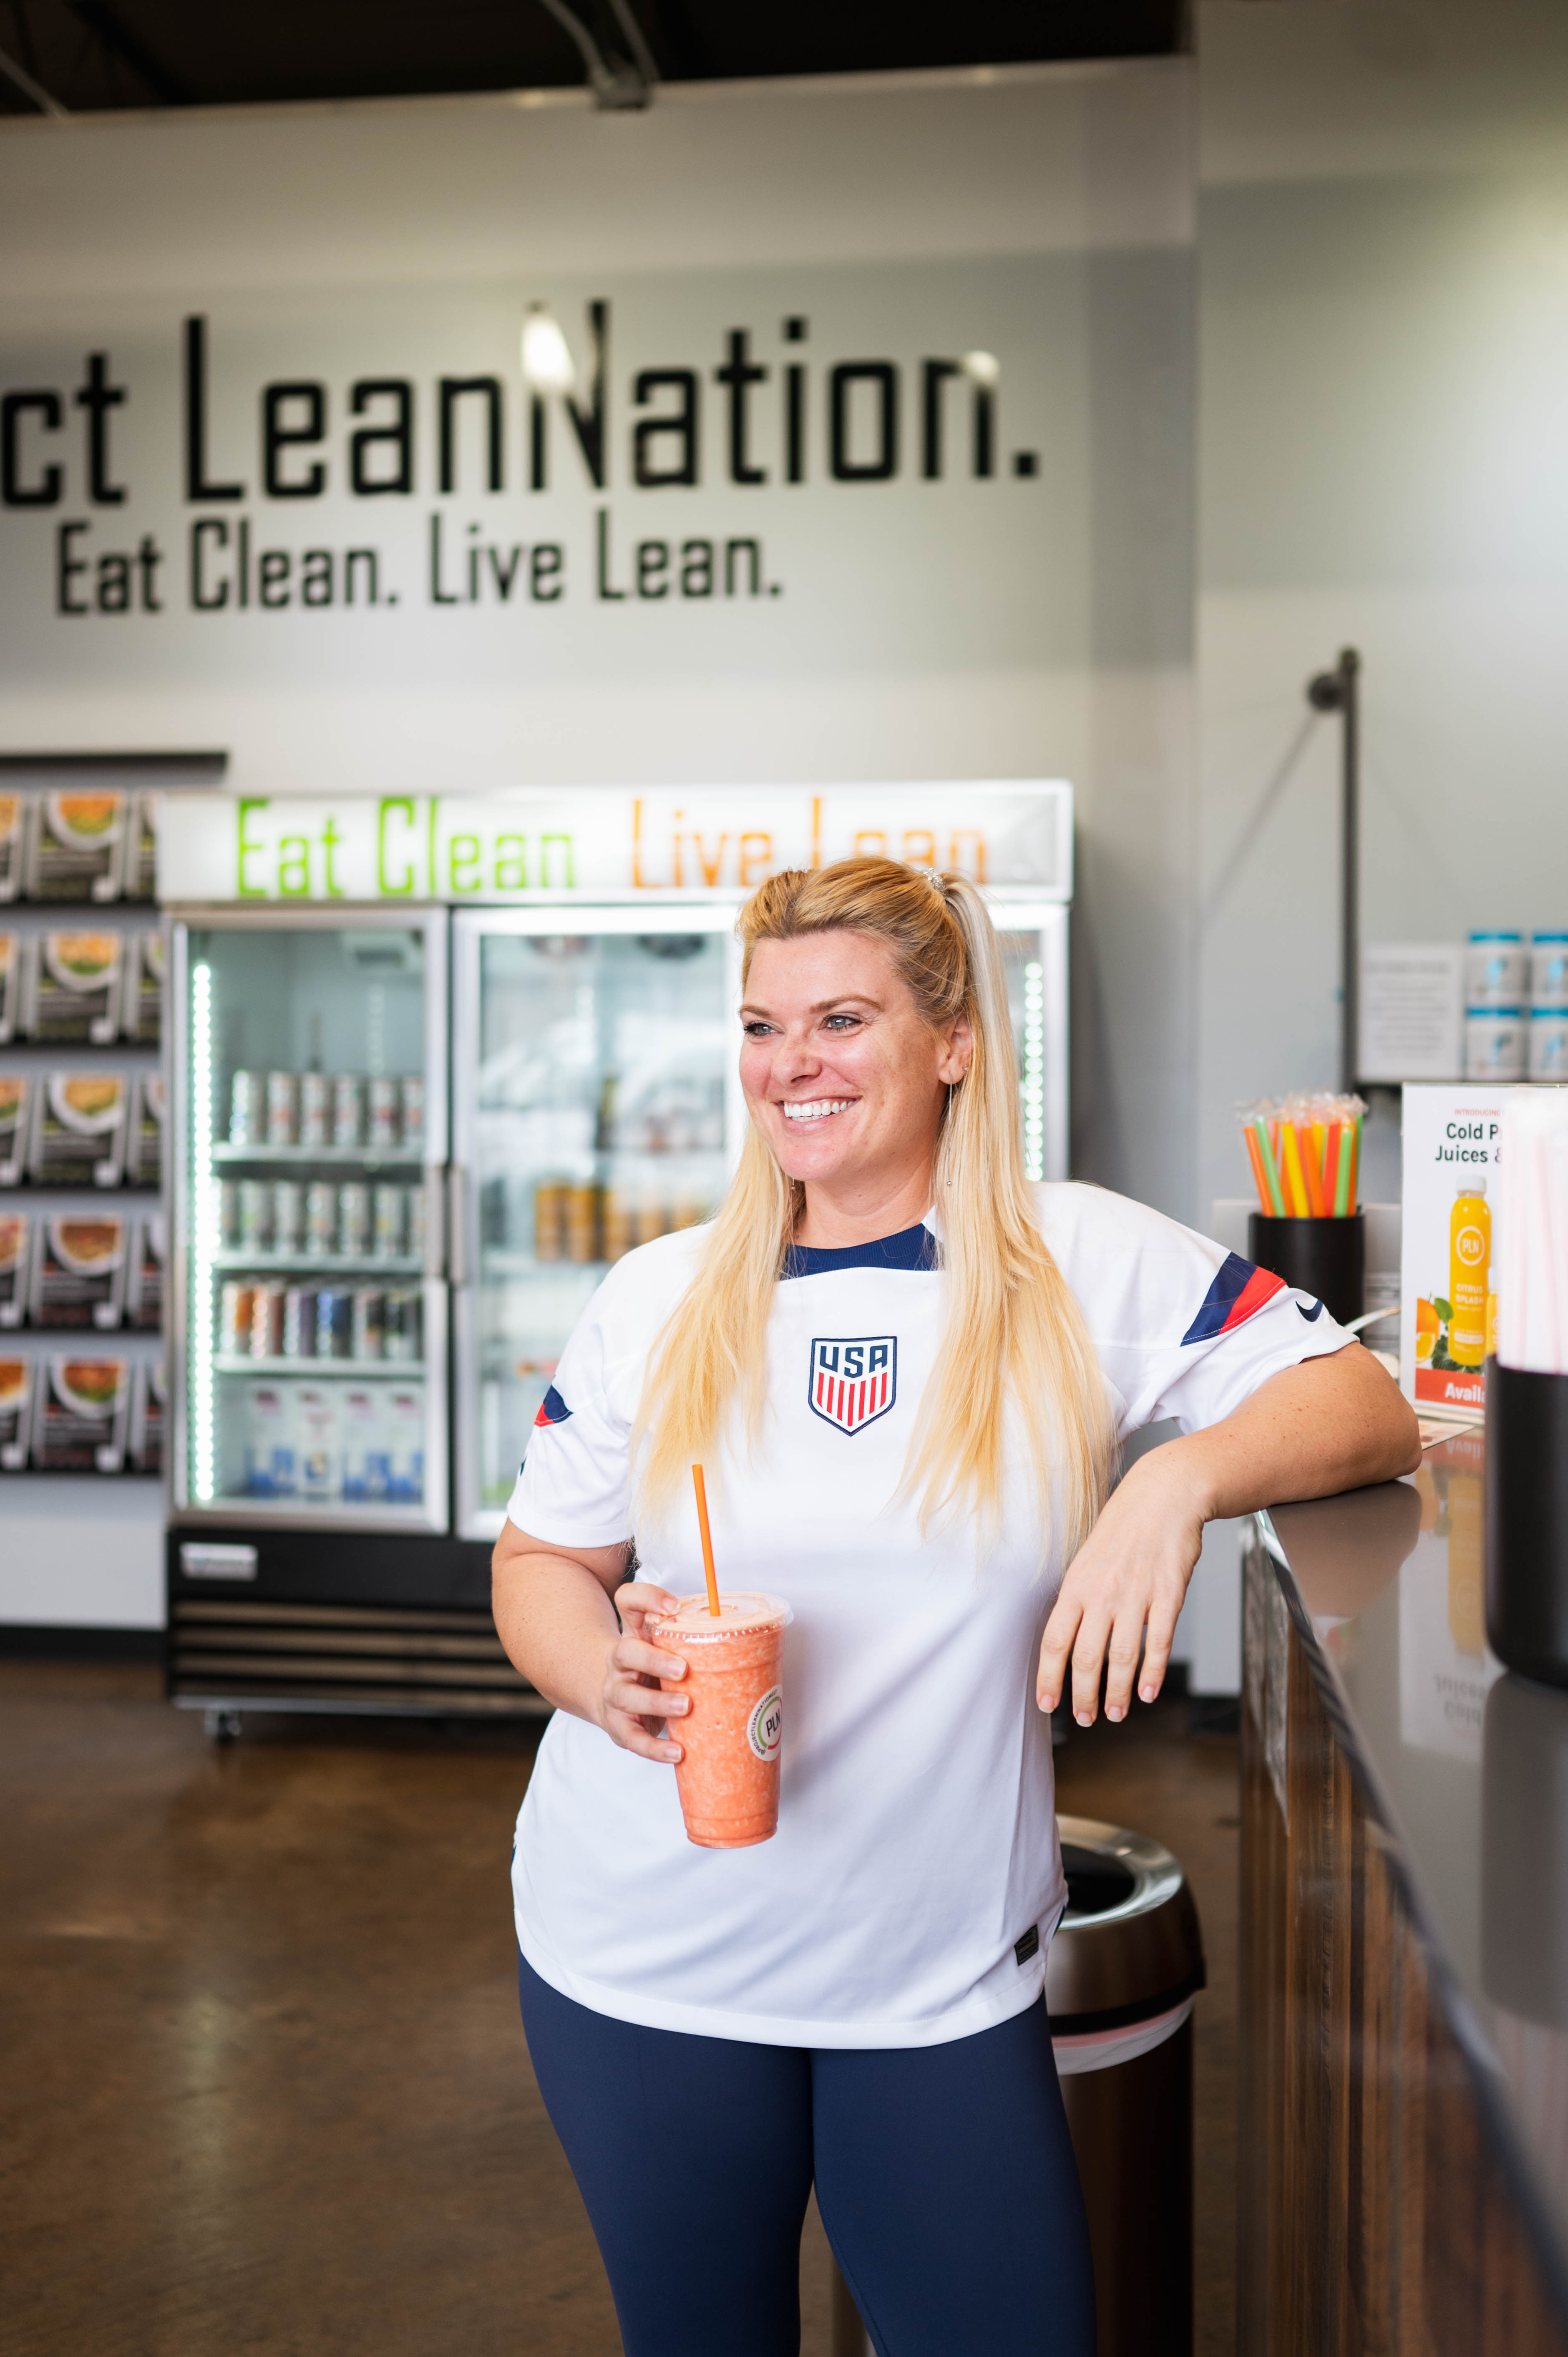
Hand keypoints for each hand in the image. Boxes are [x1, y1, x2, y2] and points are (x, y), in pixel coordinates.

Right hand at [598, 1581, 689, 1762]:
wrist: (613, 1700)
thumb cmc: (651, 1670)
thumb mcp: (667, 1649)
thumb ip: (697, 1639)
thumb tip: (750, 1637)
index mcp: (634, 1634)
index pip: (629, 1601)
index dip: (648, 1599)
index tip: (675, 1606)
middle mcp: (620, 1662)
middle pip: (626, 1652)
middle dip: (654, 1660)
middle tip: (684, 1669)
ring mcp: (616, 1694)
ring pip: (627, 1696)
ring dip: (658, 1702)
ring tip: (686, 1706)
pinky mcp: (620, 1727)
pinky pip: (634, 1739)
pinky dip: (655, 1748)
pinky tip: (677, 1752)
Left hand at [1036, 1450, 1205, 1725]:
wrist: (1163, 1496)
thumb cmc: (1122, 1532)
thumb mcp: (1086, 1561)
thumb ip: (1077, 1600)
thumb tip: (1064, 1643)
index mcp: (1076, 1586)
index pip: (1054, 1641)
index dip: (1049, 1677)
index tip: (1046, 1705)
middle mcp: (1102, 1593)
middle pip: (1086, 1656)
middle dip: (1083, 1695)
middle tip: (1085, 1719)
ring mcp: (1136, 1594)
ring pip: (1121, 1655)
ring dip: (1117, 1692)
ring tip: (1114, 1713)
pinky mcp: (1168, 1594)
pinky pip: (1158, 1641)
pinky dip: (1151, 1672)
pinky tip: (1146, 1693)